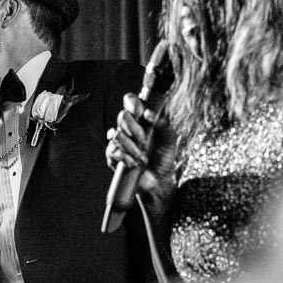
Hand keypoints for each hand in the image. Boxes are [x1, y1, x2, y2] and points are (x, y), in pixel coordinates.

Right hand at [105, 94, 178, 210]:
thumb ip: (163, 124)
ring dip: (133, 147)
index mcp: (141, 119)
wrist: (160, 180)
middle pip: (122, 116)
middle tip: (145, 141)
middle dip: (136, 129)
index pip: (130, 101)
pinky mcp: (113, 156)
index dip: (132, 102)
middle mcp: (128, 128)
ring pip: (117, 134)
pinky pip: (114, 151)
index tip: (139, 111)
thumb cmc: (164, 158)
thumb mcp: (169, 139)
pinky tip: (134, 164)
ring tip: (143, 157)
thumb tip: (149, 114)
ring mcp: (119, 142)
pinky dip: (126, 158)